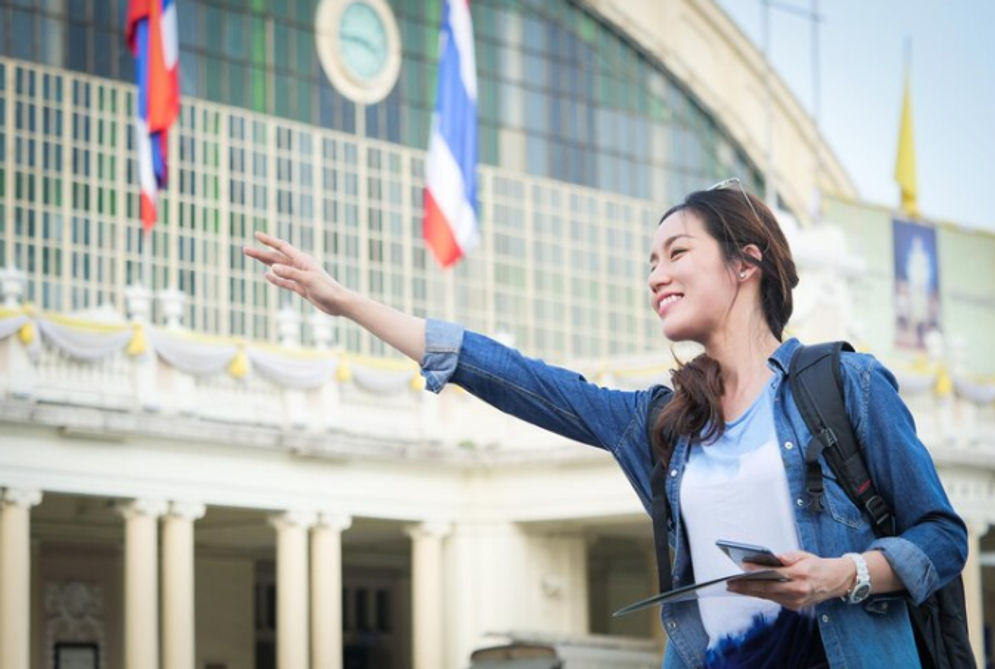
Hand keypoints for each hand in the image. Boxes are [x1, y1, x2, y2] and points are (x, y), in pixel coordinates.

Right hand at [242, 231, 352, 315]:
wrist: (338, 303)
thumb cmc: (327, 289)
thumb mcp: (307, 280)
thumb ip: (290, 273)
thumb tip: (272, 267)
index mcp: (302, 260)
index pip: (282, 247)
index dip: (269, 241)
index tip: (256, 235)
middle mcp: (300, 266)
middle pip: (277, 257)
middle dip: (261, 253)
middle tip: (245, 249)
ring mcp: (300, 277)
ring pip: (279, 268)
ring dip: (265, 262)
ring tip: (253, 257)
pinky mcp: (301, 288)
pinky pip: (285, 281)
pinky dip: (275, 278)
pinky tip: (267, 275)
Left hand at [725, 551, 855, 609]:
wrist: (837, 581)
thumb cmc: (818, 566)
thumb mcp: (804, 555)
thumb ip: (787, 557)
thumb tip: (771, 558)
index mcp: (801, 576)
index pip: (774, 574)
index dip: (757, 571)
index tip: (742, 567)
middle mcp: (798, 591)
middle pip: (768, 589)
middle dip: (747, 587)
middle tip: (730, 584)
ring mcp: (797, 601)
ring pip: (768, 596)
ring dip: (751, 592)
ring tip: (734, 587)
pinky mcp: (795, 606)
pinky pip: (774, 600)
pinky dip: (761, 594)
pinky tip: (749, 590)